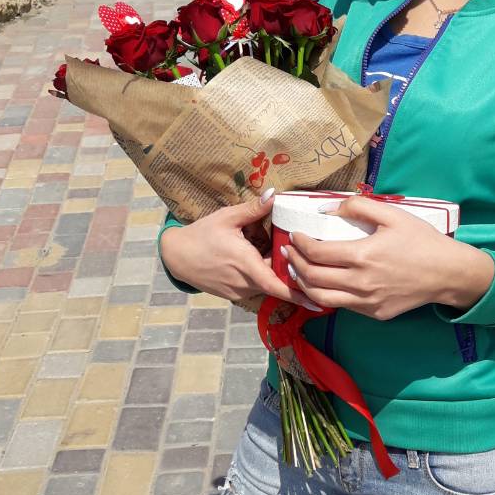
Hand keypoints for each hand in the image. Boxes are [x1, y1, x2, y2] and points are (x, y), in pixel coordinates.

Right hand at [160, 194, 316, 307]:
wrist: (176, 256)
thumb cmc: (201, 235)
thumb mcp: (227, 218)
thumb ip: (253, 209)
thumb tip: (274, 194)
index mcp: (246, 265)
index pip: (278, 286)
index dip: (299, 295)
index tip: (318, 300)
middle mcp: (245, 284)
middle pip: (276, 281)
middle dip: (286, 269)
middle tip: (292, 253)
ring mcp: (238, 292)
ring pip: (265, 283)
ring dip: (270, 270)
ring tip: (263, 249)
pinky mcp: (233, 295)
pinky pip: (254, 286)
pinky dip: (259, 274)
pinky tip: (250, 257)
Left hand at [283, 194, 492, 319]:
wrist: (448, 273)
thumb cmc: (422, 241)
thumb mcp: (393, 214)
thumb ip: (360, 206)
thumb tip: (330, 208)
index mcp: (362, 256)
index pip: (317, 253)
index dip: (300, 244)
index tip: (295, 236)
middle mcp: (360, 283)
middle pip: (313, 278)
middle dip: (295, 264)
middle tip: (288, 253)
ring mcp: (367, 302)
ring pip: (321, 299)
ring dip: (304, 285)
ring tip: (297, 272)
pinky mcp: (374, 313)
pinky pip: (342, 306)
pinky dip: (326, 296)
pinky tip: (322, 285)